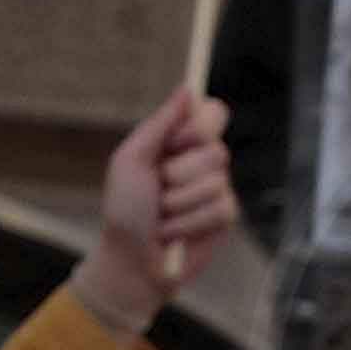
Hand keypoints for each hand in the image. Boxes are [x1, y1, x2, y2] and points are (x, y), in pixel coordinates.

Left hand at [73, 90, 237, 334]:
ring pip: (218, 182)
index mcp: (177, 142)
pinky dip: (189, 222)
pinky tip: (175, 232)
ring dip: (179, 203)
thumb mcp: (132, 160)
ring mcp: (217, 188)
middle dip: (178, 174)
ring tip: (162, 216)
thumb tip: (188, 89)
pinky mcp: (225, 217)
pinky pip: (222, 209)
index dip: (199, 128)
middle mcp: (201, 161)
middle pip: (216, 150)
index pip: (213, 114)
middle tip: (158, 188)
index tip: (175, 144)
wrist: (132, 260)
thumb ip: (160, 124)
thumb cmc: (125, 208)